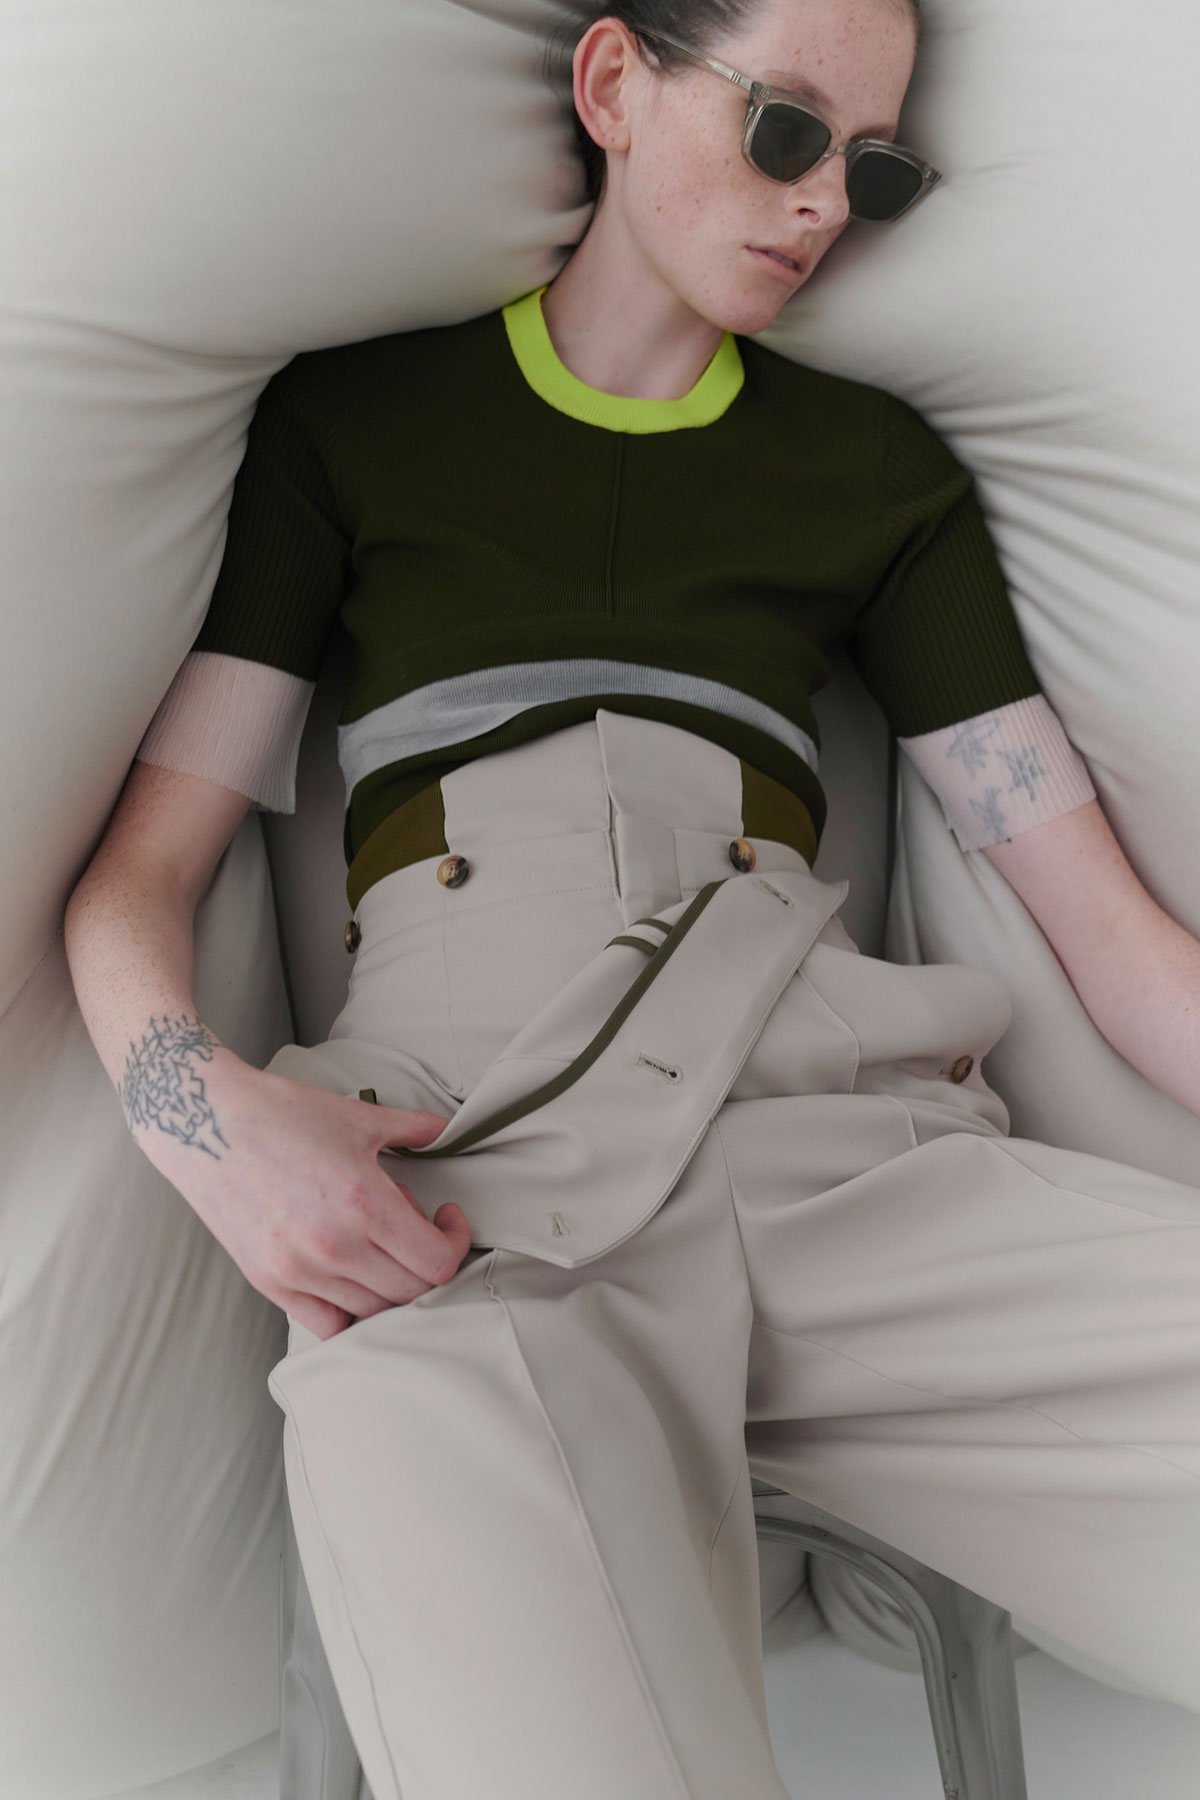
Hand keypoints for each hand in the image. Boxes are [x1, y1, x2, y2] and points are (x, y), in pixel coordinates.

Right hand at [140, 1050, 471, 1339]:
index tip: (447, 1219)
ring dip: (390, 1286)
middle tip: (413, 1226)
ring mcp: (299, 1272)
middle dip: (427, 1262)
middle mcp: (335, 1247)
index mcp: (365, 1203)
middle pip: (411, 1293)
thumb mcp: (358, 1116)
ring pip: (373, 1313)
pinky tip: (351, 1276)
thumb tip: (452, 1130)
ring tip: (376, 1243)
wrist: (203, 1122)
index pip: (436, 1263)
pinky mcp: (269, 1284)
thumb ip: (416, 1128)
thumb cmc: (283, 1114)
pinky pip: (327, 1326)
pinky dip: (350, 1312)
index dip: (455, 1243)